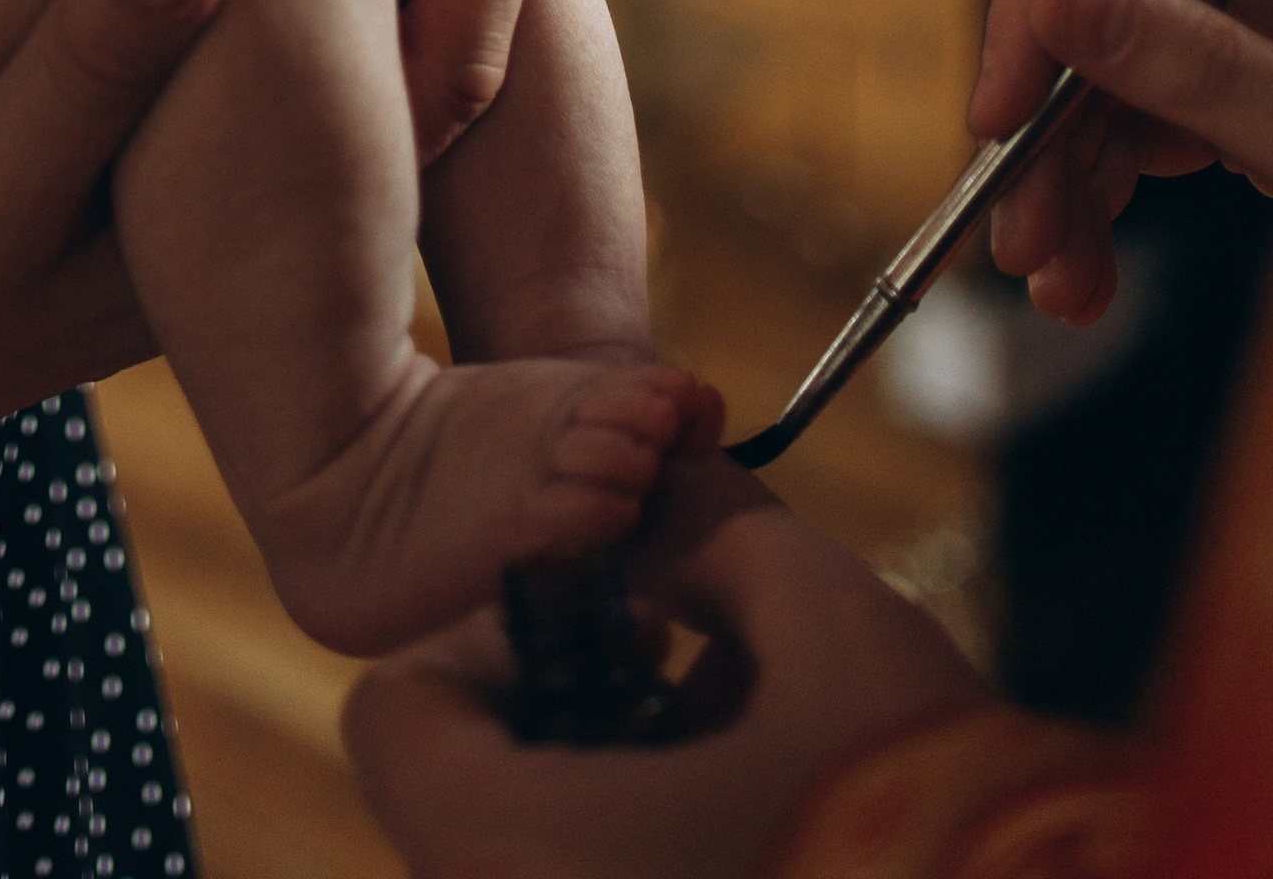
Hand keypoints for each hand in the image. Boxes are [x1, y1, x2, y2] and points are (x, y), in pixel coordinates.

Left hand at [343, 469, 986, 878]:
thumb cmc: (925, 800)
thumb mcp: (821, 618)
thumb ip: (716, 525)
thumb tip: (664, 482)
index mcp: (527, 848)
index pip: (396, 715)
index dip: (484, 639)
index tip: (599, 621)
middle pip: (460, 790)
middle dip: (553, 711)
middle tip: (666, 670)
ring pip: (527, 850)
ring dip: (598, 782)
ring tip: (721, 740)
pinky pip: (589, 877)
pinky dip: (636, 839)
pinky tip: (749, 807)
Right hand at [970, 0, 1272, 322]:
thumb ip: (1201, 65)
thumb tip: (1066, 0)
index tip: (996, 110)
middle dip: (1055, 124)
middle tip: (1021, 235)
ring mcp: (1269, 7)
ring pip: (1122, 62)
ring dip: (1075, 175)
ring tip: (1064, 280)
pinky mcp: (1264, 66)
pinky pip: (1161, 100)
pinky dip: (1118, 179)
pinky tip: (1098, 252)